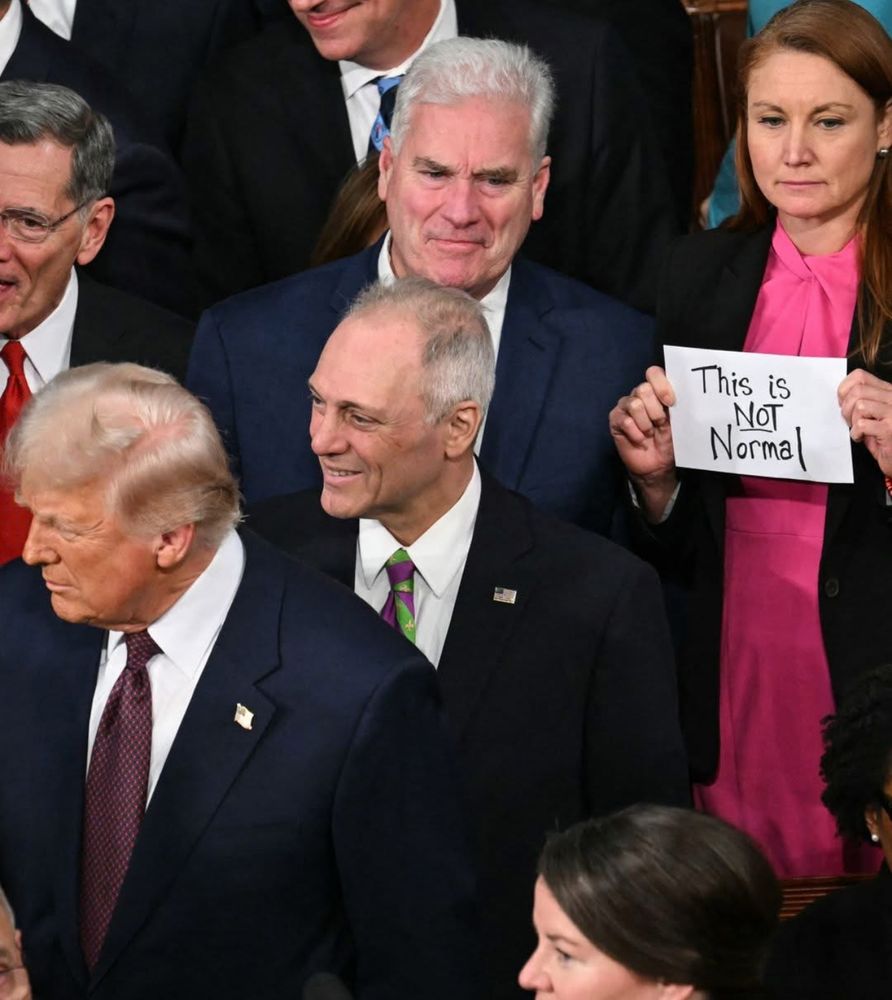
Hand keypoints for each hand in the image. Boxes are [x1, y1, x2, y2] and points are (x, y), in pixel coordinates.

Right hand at [609, 366, 678, 520]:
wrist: (657, 465)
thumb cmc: (669, 441)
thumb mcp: (678, 421)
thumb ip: (677, 404)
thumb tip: (682, 392)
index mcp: (656, 391)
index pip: (654, 373)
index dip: (661, 385)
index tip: (670, 402)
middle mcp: (639, 395)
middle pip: (643, 389)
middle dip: (655, 410)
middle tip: (660, 424)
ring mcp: (626, 406)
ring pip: (635, 405)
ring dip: (646, 424)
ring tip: (650, 433)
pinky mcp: (615, 419)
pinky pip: (625, 421)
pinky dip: (636, 434)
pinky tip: (640, 440)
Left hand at [838, 368, 891, 475]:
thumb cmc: (884, 439)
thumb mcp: (873, 415)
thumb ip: (862, 401)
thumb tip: (841, 396)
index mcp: (888, 392)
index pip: (860, 376)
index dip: (844, 389)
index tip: (843, 404)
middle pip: (857, 391)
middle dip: (846, 408)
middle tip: (850, 421)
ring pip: (859, 405)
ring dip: (852, 420)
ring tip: (858, 429)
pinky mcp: (890, 429)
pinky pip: (862, 424)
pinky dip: (856, 433)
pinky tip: (861, 438)